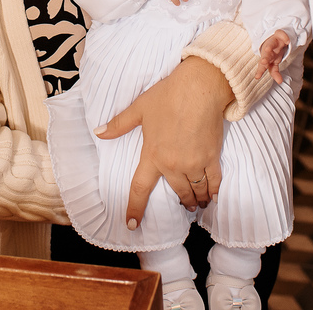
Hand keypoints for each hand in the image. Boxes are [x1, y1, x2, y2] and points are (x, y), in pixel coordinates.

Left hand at [94, 56, 230, 221]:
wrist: (199, 87)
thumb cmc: (168, 95)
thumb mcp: (139, 108)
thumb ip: (119, 124)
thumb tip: (98, 132)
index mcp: (153, 155)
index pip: (140, 188)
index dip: (134, 208)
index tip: (131, 225)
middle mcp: (173, 164)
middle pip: (177, 194)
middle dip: (181, 203)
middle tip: (183, 206)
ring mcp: (194, 163)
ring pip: (195, 191)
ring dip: (196, 200)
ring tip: (196, 203)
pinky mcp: (212, 158)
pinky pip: (213, 183)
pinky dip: (212, 192)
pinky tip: (211, 196)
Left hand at [256, 30, 290, 84]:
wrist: (275, 39)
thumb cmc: (272, 53)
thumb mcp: (273, 63)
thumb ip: (275, 73)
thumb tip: (279, 82)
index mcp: (267, 58)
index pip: (263, 66)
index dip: (260, 71)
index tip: (257, 77)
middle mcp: (269, 51)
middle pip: (266, 55)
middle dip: (264, 59)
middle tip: (263, 62)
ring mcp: (273, 42)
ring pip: (270, 44)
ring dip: (269, 46)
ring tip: (268, 49)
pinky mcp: (279, 35)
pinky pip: (282, 35)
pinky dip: (284, 37)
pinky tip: (287, 41)